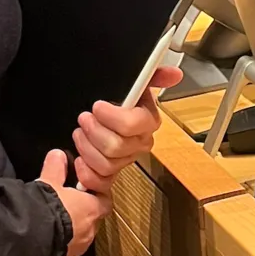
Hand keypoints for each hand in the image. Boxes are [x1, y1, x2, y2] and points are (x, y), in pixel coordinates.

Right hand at [38, 149, 109, 255]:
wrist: (30, 239)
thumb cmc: (46, 209)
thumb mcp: (49, 182)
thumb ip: (55, 167)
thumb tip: (58, 155)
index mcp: (92, 209)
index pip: (105, 200)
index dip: (97, 194)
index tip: (88, 189)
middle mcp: (90, 230)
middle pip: (94, 218)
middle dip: (84, 211)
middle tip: (70, 203)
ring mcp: (79, 246)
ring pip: (81, 234)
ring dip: (73, 227)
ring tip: (57, 219)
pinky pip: (68, 247)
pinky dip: (63, 240)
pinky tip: (49, 234)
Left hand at [70, 65, 181, 194]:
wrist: (94, 113)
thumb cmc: (113, 98)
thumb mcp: (130, 80)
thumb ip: (153, 74)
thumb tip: (174, 74)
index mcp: (148, 121)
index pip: (132, 125)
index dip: (111, 117)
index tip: (97, 106)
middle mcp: (141, 143)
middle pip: (116, 146)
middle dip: (94, 131)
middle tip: (84, 119)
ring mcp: (126, 160)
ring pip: (107, 164)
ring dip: (86, 147)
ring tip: (80, 134)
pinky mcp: (111, 174)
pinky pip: (102, 181)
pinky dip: (87, 173)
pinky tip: (80, 159)